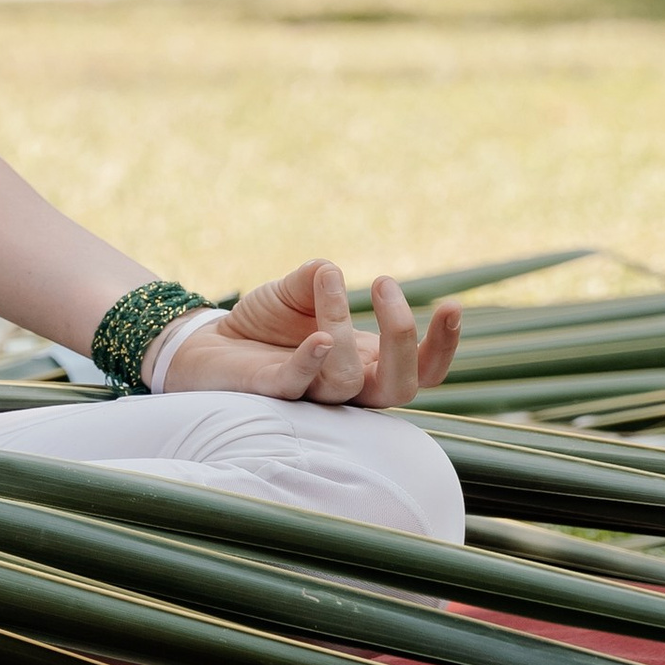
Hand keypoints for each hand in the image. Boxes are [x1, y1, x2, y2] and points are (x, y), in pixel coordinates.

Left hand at [159, 261, 460, 407]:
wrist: (211, 342)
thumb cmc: (266, 321)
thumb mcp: (297, 289)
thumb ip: (318, 278)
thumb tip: (331, 269)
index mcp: (367, 362)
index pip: (422, 370)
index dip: (444, 347)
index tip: (454, 306)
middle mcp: (348, 386)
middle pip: (400, 388)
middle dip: (401, 336)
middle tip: (382, 282)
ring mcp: (312, 395)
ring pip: (346, 381)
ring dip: (341, 326)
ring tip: (328, 281)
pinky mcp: (272, 393)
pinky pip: (298, 386)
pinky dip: (311, 362)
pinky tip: (318, 336)